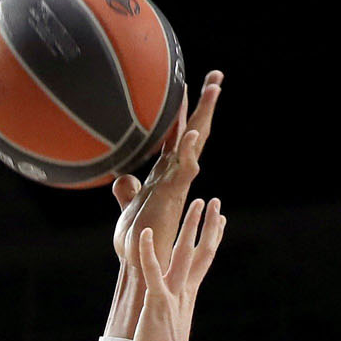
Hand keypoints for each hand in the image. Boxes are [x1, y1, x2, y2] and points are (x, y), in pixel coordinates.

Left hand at [112, 68, 222, 268]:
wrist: (140, 264)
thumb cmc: (136, 239)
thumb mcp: (130, 207)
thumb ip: (128, 190)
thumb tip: (123, 178)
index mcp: (165, 173)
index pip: (177, 136)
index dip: (183, 113)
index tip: (187, 87)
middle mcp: (175, 174)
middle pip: (193, 131)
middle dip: (204, 104)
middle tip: (217, 76)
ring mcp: (176, 183)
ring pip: (195, 143)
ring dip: (204, 115)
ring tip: (214, 88)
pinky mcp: (172, 196)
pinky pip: (185, 169)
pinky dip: (189, 149)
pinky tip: (195, 131)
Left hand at [129, 197, 226, 340]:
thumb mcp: (169, 326)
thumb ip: (172, 311)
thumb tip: (173, 308)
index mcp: (187, 297)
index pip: (202, 262)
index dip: (212, 239)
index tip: (220, 220)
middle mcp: (184, 293)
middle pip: (200, 252)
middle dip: (207, 225)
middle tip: (215, 201)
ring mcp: (172, 297)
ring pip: (183, 254)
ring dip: (190, 227)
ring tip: (197, 203)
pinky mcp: (157, 304)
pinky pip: (152, 272)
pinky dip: (147, 251)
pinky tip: (142, 233)